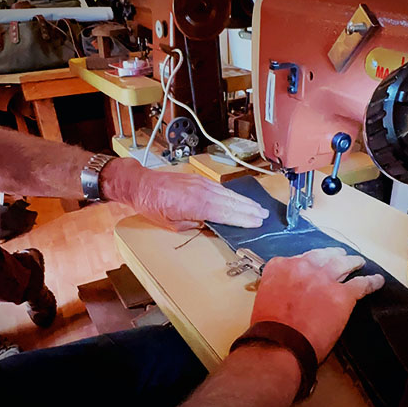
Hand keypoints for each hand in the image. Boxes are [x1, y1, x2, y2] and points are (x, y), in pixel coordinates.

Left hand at [101, 158, 268, 230]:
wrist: (142, 184)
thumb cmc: (154, 206)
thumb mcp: (173, 224)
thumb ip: (195, 224)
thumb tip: (212, 226)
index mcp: (196, 205)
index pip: (226, 213)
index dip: (243, 219)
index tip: (257, 223)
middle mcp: (202, 192)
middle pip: (231, 202)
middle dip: (249, 209)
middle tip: (265, 216)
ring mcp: (202, 183)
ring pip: (228, 194)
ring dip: (245, 201)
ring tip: (259, 208)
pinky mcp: (199, 179)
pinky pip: (221, 188)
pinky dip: (233, 194)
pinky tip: (240, 199)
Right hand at [250, 248, 384, 361]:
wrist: (281, 342)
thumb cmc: (269, 326)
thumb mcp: (266, 296)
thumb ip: (279, 286)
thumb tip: (287, 291)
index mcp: (281, 266)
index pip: (298, 258)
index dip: (307, 262)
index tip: (311, 266)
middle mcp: (304, 266)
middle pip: (323, 255)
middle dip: (332, 255)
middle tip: (339, 256)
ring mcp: (324, 278)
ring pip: (343, 264)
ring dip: (352, 262)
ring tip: (358, 262)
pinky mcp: (342, 294)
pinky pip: (361, 284)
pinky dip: (371, 282)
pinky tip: (378, 281)